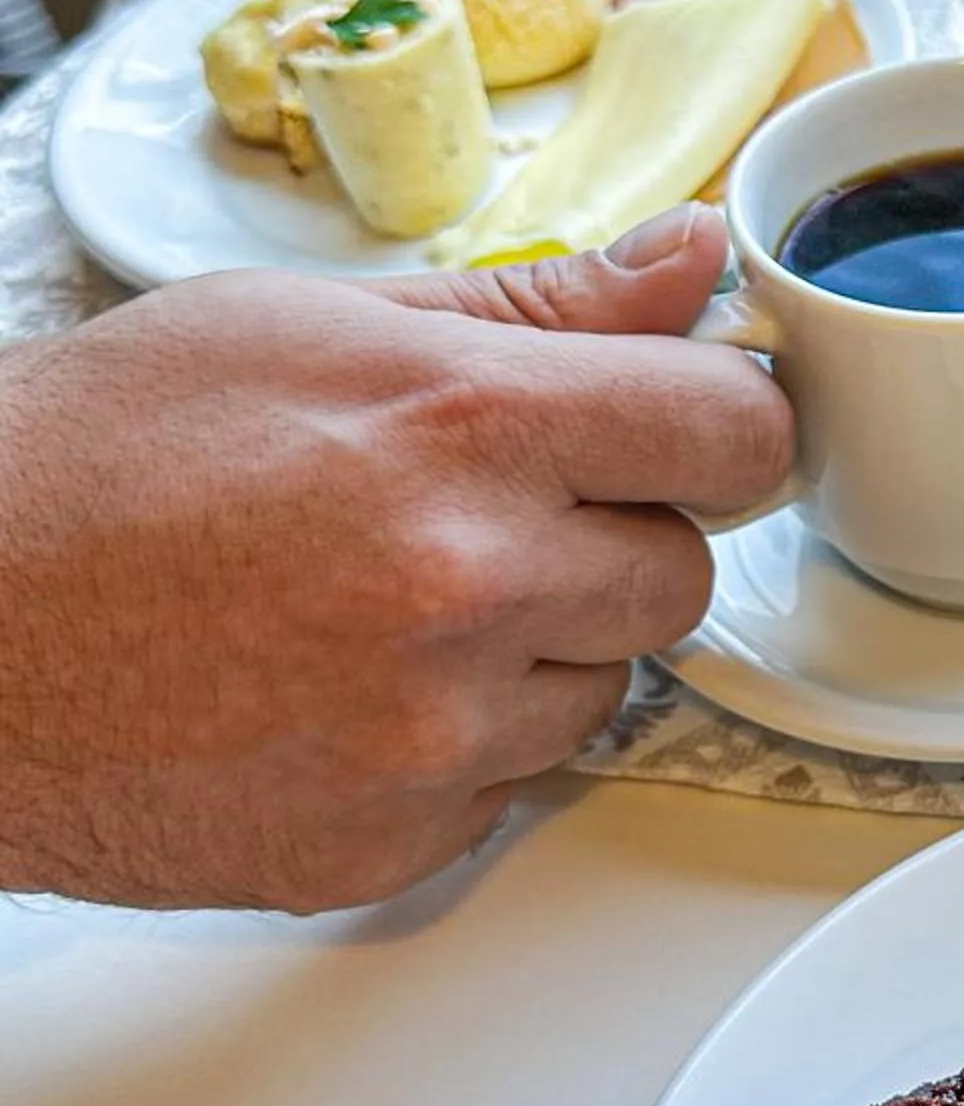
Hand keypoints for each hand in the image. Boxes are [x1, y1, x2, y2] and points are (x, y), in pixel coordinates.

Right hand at [0, 206, 786, 911]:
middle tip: (482, 511)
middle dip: (612, 538)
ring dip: (537, 647)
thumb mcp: (310, 321)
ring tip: (384, 600)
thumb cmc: (91, 458)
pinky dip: (456, 743)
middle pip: (683, 574)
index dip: (718, 421)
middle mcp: (468, 583)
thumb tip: (687, 265)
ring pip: (604, 688)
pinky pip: (508, 785)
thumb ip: (534, 304)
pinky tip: (341, 687)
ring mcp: (431, 732)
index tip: (686, 424)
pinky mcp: (389, 841)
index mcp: (465, 425)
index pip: (731, 429)